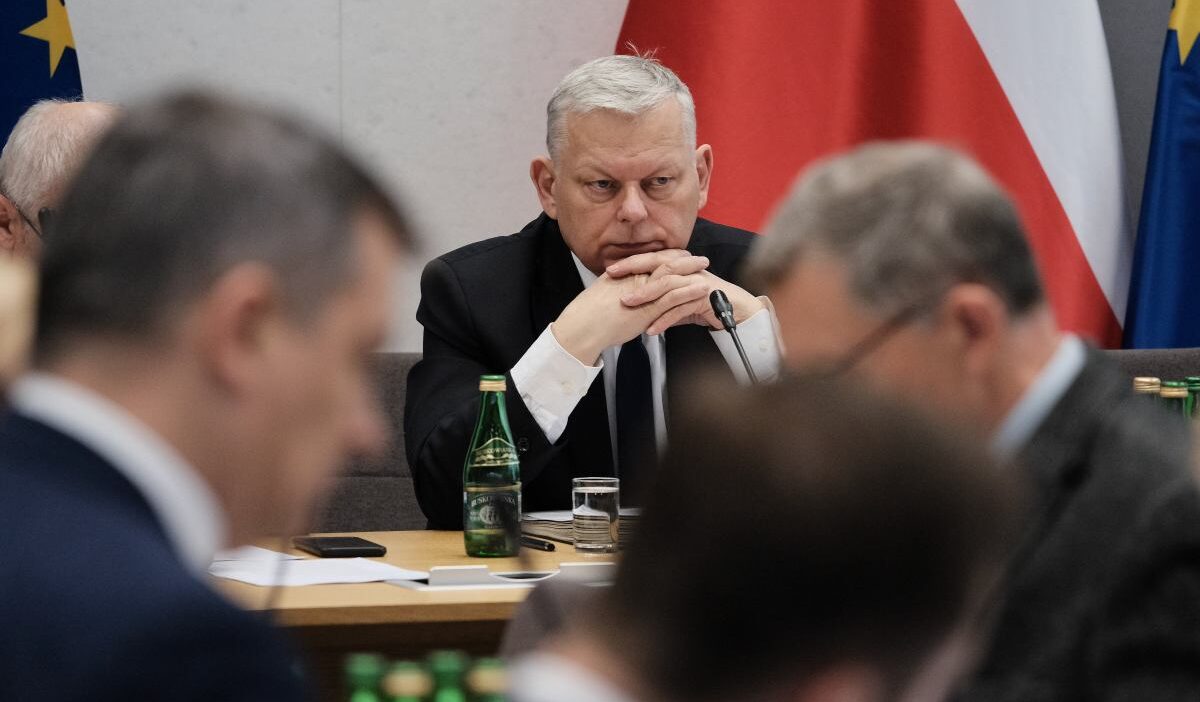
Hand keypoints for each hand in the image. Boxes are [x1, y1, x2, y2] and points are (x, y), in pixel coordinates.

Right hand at [552, 254, 709, 363]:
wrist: (582, 327)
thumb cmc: (589, 317)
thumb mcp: (605, 297)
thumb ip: (618, 291)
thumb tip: (623, 293)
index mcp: (626, 275)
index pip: (651, 260)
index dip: (669, 257)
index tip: (681, 255)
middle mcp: (635, 279)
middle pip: (665, 262)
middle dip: (684, 259)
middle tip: (699, 258)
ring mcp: (643, 293)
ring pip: (672, 274)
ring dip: (692, 270)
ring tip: (706, 268)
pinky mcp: (647, 308)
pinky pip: (673, 296)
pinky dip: (690, 290)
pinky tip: (702, 289)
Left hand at [608, 252, 764, 333]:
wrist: (739, 312)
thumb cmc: (709, 305)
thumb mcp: (681, 301)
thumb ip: (663, 301)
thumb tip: (642, 309)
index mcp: (682, 267)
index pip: (653, 259)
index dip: (631, 262)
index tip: (610, 269)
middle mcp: (689, 270)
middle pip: (658, 264)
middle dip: (633, 269)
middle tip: (611, 276)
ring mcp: (698, 283)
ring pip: (668, 284)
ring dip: (646, 295)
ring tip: (626, 304)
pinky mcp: (706, 298)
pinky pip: (681, 308)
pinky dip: (665, 319)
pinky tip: (651, 330)